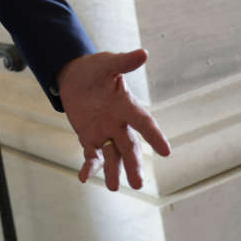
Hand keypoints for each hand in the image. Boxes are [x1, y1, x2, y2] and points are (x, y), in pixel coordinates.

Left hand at [57, 49, 171, 190]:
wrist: (73, 76)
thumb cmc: (94, 69)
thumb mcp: (106, 63)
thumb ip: (123, 62)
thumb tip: (143, 53)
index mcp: (127, 105)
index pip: (144, 122)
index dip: (154, 136)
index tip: (166, 152)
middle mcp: (119, 122)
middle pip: (129, 146)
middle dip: (133, 164)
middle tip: (138, 184)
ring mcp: (104, 132)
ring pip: (113, 156)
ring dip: (114, 172)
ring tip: (115, 188)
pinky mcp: (89, 138)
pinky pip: (91, 156)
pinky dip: (89, 167)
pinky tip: (84, 178)